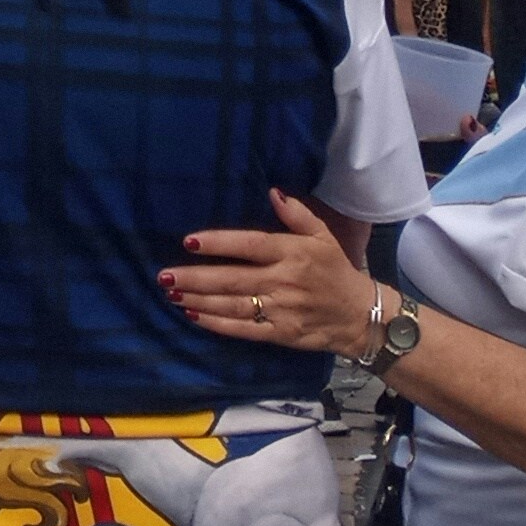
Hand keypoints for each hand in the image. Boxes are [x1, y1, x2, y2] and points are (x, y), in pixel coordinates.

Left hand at [159, 191, 376, 355]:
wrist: (361, 316)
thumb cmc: (335, 270)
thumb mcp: (323, 236)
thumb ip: (297, 214)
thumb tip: (272, 192)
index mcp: (292, 253)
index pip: (250, 245)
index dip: (218, 243)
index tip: (189, 242)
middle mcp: (284, 281)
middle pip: (233, 278)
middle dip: (196, 278)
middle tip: (164, 275)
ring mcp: (281, 310)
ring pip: (233, 305)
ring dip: (200, 300)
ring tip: (172, 294)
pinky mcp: (280, 334)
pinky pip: (244, 330)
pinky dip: (217, 324)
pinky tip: (194, 316)